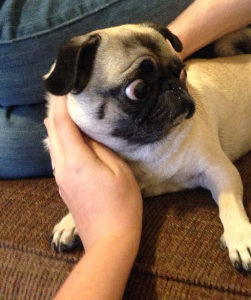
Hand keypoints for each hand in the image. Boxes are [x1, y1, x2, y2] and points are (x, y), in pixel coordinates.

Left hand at [44, 96, 141, 250]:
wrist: (110, 239)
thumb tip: (89, 133)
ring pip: (53, 145)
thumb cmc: (122, 204)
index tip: (64, 85)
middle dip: (56, 111)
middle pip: (53, 132)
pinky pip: (59, 157)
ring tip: (66, 111)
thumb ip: (102, 148)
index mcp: (76, 161)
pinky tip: (72, 139)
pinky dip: (62, 142)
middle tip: (64, 93)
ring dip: (58, 127)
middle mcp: (62, 168)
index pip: (63, 124)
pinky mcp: (66, 187)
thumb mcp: (119, 171)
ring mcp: (61, 179)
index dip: (61, 103)